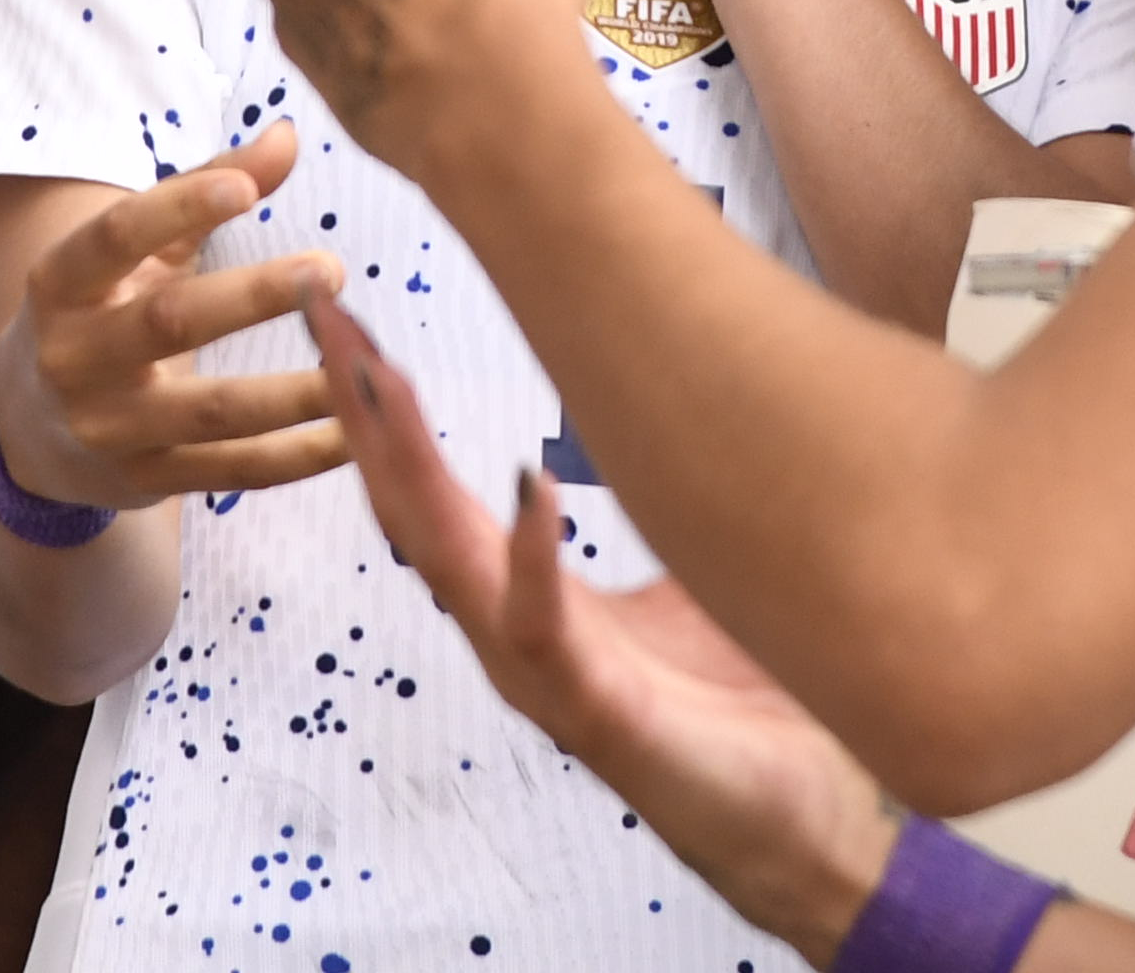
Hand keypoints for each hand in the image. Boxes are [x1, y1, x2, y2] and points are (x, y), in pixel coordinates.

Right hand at [0, 122, 353, 515]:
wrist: (25, 431)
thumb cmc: (100, 308)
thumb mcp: (134, 249)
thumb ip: (206, 187)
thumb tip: (287, 135)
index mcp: (62, 282)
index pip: (116, 236)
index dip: (178, 207)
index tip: (247, 188)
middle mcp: (75, 356)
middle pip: (169, 323)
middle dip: (254, 298)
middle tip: (333, 271)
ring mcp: (107, 428)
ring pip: (210, 411)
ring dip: (292, 393)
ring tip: (359, 362)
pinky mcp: (144, 480)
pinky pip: (231, 471)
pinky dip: (297, 457)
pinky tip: (353, 435)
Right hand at [310, 291, 898, 955]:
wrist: (811, 819)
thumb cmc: (749, 701)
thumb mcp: (699, 568)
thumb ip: (673, 494)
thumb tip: (697, 391)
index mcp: (526, 595)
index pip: (431, 485)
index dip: (382, 403)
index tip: (343, 314)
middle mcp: (514, 631)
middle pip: (411, 506)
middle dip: (363, 410)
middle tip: (323, 315)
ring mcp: (545, 674)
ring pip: (447, 558)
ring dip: (408, 466)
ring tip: (381, 377)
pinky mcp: (597, 712)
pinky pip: (543, 628)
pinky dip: (530, 555)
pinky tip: (529, 486)